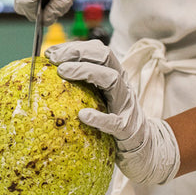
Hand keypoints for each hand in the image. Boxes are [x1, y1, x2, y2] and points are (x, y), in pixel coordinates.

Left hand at [45, 40, 179, 184]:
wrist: (144, 147)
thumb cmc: (115, 118)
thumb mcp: (101, 97)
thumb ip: (85, 85)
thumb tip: (51, 74)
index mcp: (115, 76)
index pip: (99, 51)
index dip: (75, 47)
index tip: (51, 52)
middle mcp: (123, 85)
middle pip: (106, 57)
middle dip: (78, 53)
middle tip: (54, 60)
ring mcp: (126, 105)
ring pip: (112, 79)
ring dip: (86, 71)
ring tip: (62, 72)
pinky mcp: (126, 128)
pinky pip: (114, 121)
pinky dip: (99, 117)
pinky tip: (82, 115)